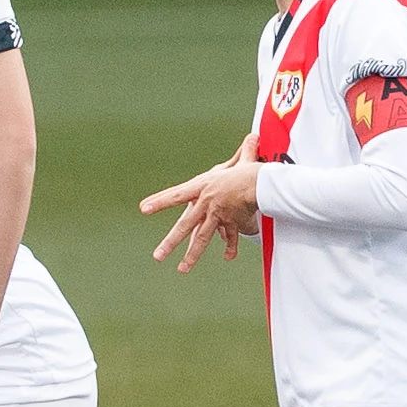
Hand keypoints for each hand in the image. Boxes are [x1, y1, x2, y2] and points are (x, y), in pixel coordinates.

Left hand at [140, 143, 263, 272]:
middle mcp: (205, 204)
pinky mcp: (232, 224)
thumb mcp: (242, 161)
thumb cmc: (250, 170)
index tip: (143, 208)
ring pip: (202, 238)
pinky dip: (230, 248)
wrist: (263, 185)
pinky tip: (227, 258)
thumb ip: (243, 152)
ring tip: (182, 269)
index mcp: (202, 187)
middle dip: (171, 242)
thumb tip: (252, 138)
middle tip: (158, 256)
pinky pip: (230, 239)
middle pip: (185, 226)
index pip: (176, 195)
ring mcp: (217, 216)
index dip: (160, 201)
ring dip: (192, 255)